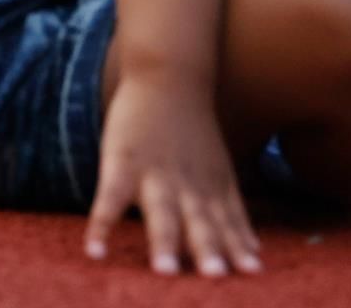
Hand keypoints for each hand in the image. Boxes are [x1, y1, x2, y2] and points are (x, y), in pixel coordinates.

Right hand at [84, 73, 260, 276]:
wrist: (169, 73)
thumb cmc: (193, 130)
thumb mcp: (221, 170)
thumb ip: (234, 212)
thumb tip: (255, 252)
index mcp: (212, 187)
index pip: (229, 222)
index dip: (238, 248)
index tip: (253, 274)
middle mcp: (188, 184)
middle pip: (200, 220)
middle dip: (208, 250)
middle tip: (216, 277)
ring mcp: (154, 173)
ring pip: (161, 211)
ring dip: (164, 242)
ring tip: (164, 272)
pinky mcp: (121, 163)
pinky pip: (109, 199)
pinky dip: (101, 225)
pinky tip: (95, 251)